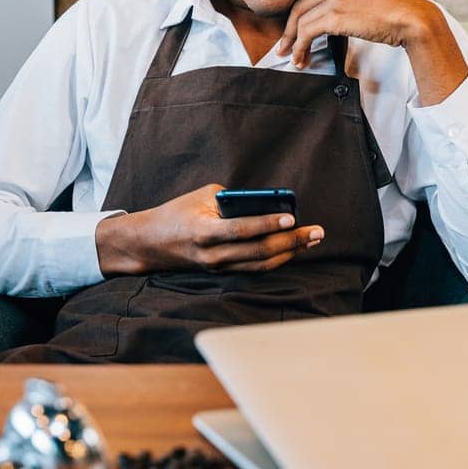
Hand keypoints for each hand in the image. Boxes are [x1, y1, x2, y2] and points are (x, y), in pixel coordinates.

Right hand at [94, 183, 322, 275]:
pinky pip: (254, 268)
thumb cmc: (177, 212)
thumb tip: (264, 204)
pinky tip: (292, 249)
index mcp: (203, 231)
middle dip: (291, 242)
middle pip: (258, 251)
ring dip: (289, 252)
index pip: (240, 230)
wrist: (150, 243)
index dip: (266, 225)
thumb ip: (232, 200)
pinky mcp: (221, 272)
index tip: (290, 218)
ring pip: (260, 264)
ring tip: (311, 240)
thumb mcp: (201, 196)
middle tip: (317, 232)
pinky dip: (276, 259)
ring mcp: (217, 267)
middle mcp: (212, 254)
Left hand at [275, 0, 467, 102]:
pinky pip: (307, 32)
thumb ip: (351, 2)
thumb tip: (335, 20)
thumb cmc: (395, 16)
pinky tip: (302, 60)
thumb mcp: (372, 1)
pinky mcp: (335, 14)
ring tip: (292, 58)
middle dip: (289, 28)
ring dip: (293, 43)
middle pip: (302, 4)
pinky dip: (301, 48)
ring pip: (301, 20)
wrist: (410, 20)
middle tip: (283, 46)